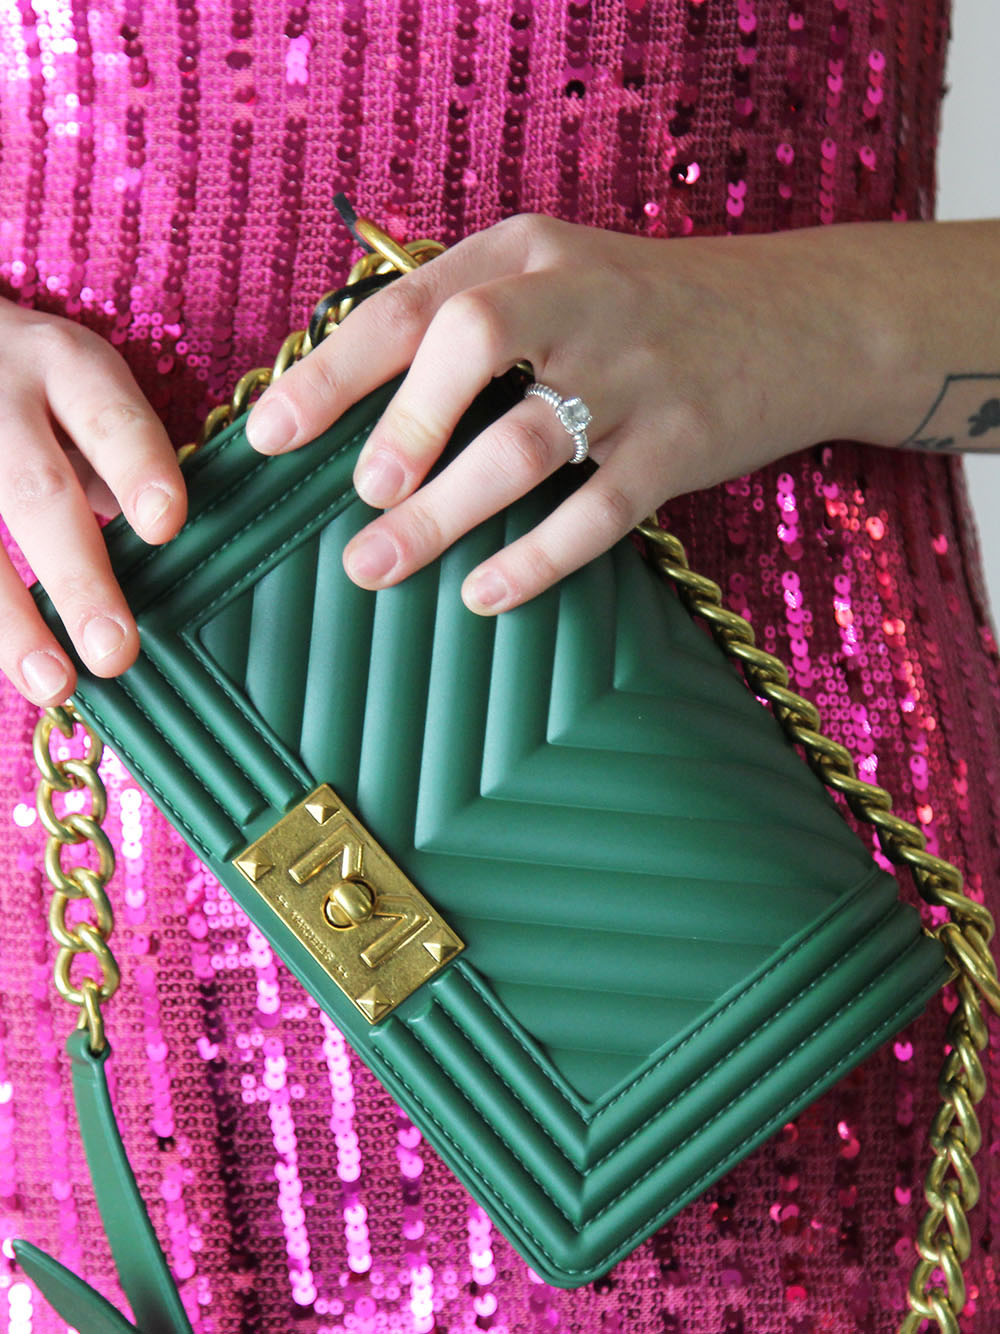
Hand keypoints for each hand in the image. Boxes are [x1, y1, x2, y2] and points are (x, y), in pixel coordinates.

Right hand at [0, 297, 185, 703]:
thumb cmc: (30, 382)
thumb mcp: (78, 391)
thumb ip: (113, 463)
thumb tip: (155, 550)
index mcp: (62, 364)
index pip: (109, 418)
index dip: (137, 470)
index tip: (165, 527)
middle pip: (34, 490)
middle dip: (76, 575)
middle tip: (115, 649)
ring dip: (10, 619)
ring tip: (52, 682)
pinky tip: (4, 662)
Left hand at [245, 213, 882, 612]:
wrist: (803, 319)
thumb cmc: (650, 312)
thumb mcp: (561, 277)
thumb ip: (470, 319)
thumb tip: (358, 413)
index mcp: (529, 253)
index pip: (410, 301)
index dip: (330, 371)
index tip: (267, 435)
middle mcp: (579, 299)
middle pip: (469, 341)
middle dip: (401, 422)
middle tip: (359, 494)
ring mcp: (636, 373)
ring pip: (528, 441)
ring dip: (445, 510)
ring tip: (380, 564)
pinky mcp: (681, 445)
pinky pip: (599, 511)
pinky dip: (536, 558)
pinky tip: (485, 593)